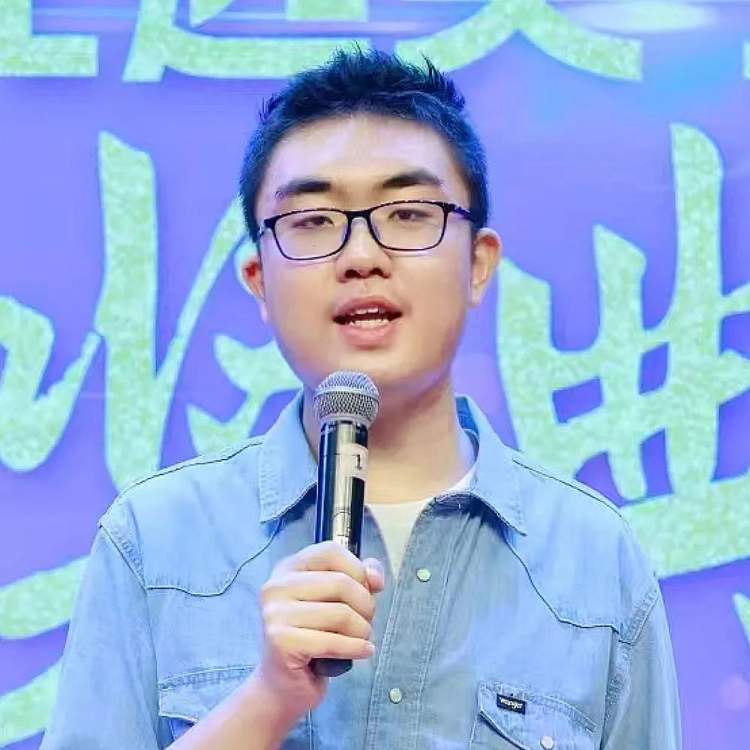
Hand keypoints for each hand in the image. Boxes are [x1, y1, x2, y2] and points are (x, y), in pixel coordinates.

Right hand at [253, 542, 384, 723]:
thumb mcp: (335, 601)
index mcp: (288, 569)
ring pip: (341, 614)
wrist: (283, 686)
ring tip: (362, 640)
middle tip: (366, 623)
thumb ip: (357, 579)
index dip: (358, 568)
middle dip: (365, 606)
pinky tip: (363, 652)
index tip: (371, 588)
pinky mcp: (280, 641)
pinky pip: (333, 641)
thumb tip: (375, 577)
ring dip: (362, 630)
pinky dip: (357, 648)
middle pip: (340, 583)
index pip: (330, 552)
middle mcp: (276, 586)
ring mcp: (275, 613)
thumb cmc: (313, 638)